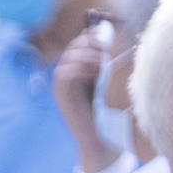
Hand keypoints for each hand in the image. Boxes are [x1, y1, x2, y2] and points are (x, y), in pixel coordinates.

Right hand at [53, 30, 120, 172]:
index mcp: (79, 69)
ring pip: (67, 58)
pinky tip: (93, 72)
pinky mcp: (60, 95)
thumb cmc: (106, 112)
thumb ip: (105, 64)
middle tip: (104, 46)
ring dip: (85, 55)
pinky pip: (63, 74)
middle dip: (88, 43)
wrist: (98, 137)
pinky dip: (77, 68)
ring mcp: (62, 85)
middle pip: (72, 47)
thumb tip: (112, 41)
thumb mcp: (107, 82)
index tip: (107, 37)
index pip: (80, 43)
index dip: (91, 36)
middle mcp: (68, 74)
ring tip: (100, 60)